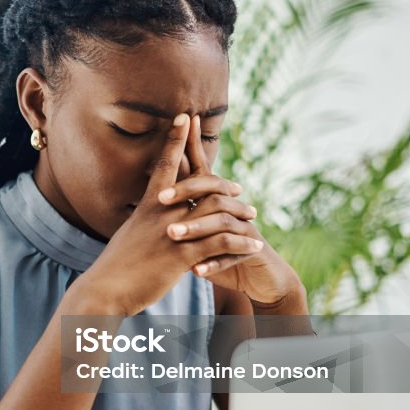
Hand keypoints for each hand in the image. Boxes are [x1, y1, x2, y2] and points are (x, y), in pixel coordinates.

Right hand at [72, 113, 265, 315]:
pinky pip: (221, 243)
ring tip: (254, 217)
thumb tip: (150, 218)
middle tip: (239, 187)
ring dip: (240, 213)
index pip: (165, 164)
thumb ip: (145, 223)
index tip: (185, 116)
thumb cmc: (115, 266)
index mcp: (147, 206)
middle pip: (202, 184)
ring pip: (218, 212)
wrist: (105, 289)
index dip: (175, 139)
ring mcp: (173, 233)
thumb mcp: (129, 235)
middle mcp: (161, 213)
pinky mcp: (182, 256)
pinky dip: (241, 242)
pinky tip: (254, 245)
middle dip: (225, 182)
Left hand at [159, 115, 303, 304]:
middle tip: (161, 198)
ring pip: (221, 222)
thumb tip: (153, 191)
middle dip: (186, 192)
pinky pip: (232, 255)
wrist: (256, 276)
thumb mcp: (199, 230)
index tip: (175, 132)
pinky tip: (195, 271)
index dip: (191, 150)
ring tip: (172, 234)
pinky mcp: (252, 251)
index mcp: (215, 201)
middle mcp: (232, 209)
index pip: (202, 172)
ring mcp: (244, 229)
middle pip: (211, 192)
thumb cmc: (218, 251)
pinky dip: (213, 263)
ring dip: (196, 228)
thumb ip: (183, 212)